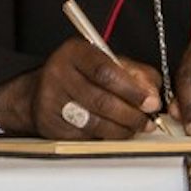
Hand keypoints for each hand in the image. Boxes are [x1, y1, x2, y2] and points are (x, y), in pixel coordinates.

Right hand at [0, 39, 165, 138]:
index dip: (131, 89)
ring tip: (135, 128)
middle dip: (131, 115)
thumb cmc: (80, 75)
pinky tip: (114, 132)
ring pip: (94, 123)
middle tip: (148, 121)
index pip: (105, 71)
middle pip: (101, 100)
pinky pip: (84, 136)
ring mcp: (51, 101)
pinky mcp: (49, 124)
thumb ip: (135, 73)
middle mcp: (58, 73)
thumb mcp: (107, 62)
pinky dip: (104, 137)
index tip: (150, 102)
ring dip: (121, 130)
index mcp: (74, 52)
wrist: (38, 92)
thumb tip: (153, 94)